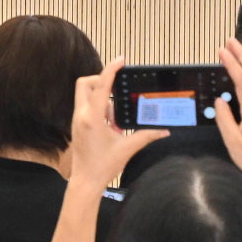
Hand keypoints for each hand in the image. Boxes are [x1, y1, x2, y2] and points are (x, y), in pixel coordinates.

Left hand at [66, 59, 165, 189]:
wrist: (85, 181)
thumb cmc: (103, 166)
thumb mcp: (127, 148)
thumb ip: (146, 136)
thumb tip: (164, 130)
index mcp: (92, 118)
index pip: (100, 86)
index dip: (110, 70)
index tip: (120, 60)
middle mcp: (81, 115)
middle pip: (85, 83)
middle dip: (101, 81)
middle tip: (118, 94)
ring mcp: (77, 119)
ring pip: (85, 95)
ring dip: (103, 99)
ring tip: (116, 121)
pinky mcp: (77, 124)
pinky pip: (86, 107)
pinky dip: (100, 109)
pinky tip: (112, 126)